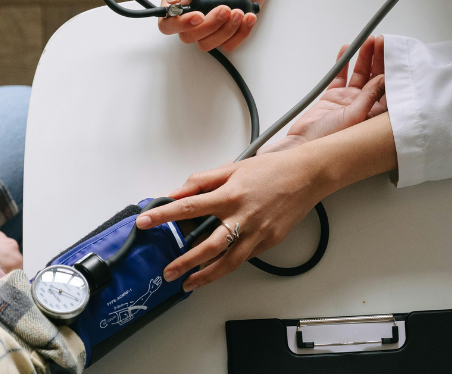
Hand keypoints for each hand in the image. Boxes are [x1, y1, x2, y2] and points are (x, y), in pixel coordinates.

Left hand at [136, 146, 331, 291]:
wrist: (307, 176)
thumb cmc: (272, 169)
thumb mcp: (233, 168)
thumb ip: (203, 180)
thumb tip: (178, 191)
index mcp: (230, 195)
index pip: (188, 207)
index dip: (163, 215)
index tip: (144, 222)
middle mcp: (242, 217)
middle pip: (207, 246)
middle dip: (184, 261)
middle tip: (167, 271)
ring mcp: (257, 233)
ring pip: (227, 262)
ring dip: (205, 276)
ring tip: (188, 283)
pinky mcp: (269, 242)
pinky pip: (244, 257)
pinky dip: (228, 266)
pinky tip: (215, 271)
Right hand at [158, 0, 311, 51]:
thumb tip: (170, 1)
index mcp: (179, 0)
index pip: (167, 24)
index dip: (180, 24)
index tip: (199, 15)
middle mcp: (191, 17)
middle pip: (188, 37)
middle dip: (209, 25)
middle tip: (226, 8)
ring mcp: (209, 27)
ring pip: (207, 44)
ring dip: (226, 30)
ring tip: (239, 11)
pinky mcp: (226, 34)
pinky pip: (228, 45)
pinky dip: (240, 33)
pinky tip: (248, 17)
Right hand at [259, 36, 386, 154]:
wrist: (303, 147)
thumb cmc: (330, 142)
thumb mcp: (354, 117)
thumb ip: (369, 97)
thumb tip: (384, 78)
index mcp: (374, 115)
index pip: (389, 88)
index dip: (392, 70)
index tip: (393, 53)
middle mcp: (364, 107)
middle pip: (376, 78)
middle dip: (379, 59)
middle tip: (382, 42)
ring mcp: (348, 101)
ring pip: (359, 75)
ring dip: (364, 58)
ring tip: (367, 42)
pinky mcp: (333, 97)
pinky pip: (340, 76)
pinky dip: (343, 63)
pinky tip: (347, 50)